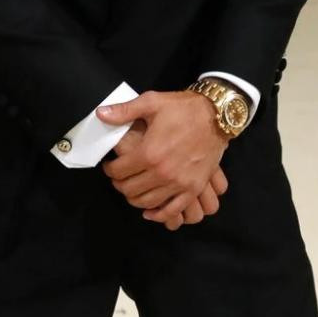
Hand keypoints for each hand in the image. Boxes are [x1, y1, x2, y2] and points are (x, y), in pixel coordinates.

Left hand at [99, 90, 227, 223]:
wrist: (217, 116)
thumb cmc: (183, 108)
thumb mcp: (152, 102)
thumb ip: (124, 111)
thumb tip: (100, 114)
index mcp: (149, 152)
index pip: (118, 171)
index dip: (110, 170)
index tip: (110, 167)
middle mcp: (162, 172)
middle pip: (130, 189)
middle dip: (120, 184)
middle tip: (119, 178)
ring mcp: (179, 183)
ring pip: (147, 202)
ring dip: (135, 198)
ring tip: (132, 189)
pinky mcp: (193, 188)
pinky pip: (172, 210)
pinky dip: (158, 214)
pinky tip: (150, 211)